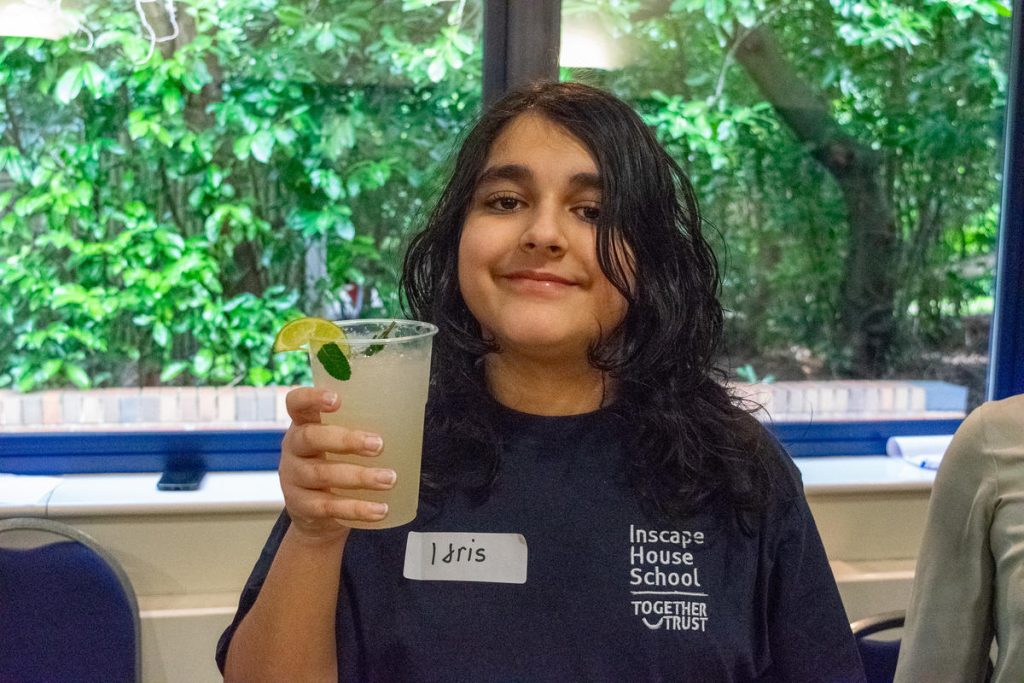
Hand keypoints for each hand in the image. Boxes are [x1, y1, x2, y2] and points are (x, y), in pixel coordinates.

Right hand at [278, 387, 394, 542]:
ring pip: (323, 474)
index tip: (336, 399)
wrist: (312, 513)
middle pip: (310, 438)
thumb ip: (358, 428)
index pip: (296, 403)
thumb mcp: (336, 443)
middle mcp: (293, 448)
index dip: (312, 398)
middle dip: (346, 440)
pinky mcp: (302, 506)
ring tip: (389, 479)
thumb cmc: (333, 463)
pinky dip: (358, 509)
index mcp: (303, 424)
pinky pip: (329, 507)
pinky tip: (380, 510)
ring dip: (360, 477)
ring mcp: (293, 478)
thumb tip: (409, 420)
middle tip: (379, 444)